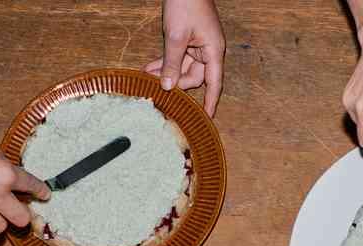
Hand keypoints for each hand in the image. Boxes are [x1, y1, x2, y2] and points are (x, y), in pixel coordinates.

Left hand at [144, 0, 224, 116]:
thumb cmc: (186, 4)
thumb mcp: (176, 36)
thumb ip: (172, 63)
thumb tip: (168, 87)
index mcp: (214, 51)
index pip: (214, 83)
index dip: (211, 102)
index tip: (207, 118)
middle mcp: (208, 51)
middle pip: (194, 77)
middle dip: (177, 84)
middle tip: (158, 90)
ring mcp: (197, 46)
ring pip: (182, 68)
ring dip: (166, 73)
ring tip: (147, 78)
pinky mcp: (187, 41)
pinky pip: (176, 58)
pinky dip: (164, 63)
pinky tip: (149, 70)